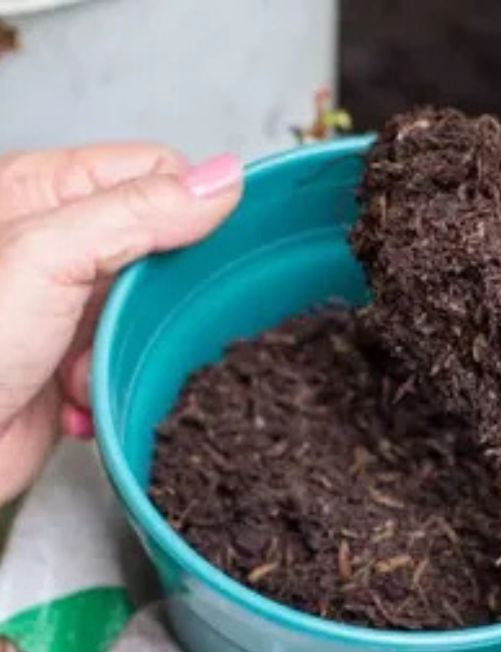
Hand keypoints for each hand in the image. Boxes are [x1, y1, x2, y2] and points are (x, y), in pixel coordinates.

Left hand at [0, 144, 241, 501]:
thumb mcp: (48, 257)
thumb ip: (136, 213)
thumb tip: (219, 182)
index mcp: (45, 192)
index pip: (159, 174)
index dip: (187, 212)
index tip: (183, 258)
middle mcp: (60, 243)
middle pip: (166, 248)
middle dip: (157, 298)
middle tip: (121, 318)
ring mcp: (72, 303)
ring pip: (158, 313)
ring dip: (133, 348)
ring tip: (84, 363)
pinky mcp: (80, 357)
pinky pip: (140, 360)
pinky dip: (118, 382)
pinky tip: (81, 391)